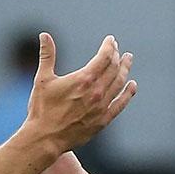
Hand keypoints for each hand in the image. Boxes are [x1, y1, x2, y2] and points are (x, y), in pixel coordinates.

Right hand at [21, 31, 137, 153]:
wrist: (45, 138)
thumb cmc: (41, 109)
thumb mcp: (43, 79)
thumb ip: (47, 55)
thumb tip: (44, 35)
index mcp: (84, 79)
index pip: (104, 57)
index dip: (109, 46)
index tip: (111, 40)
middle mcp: (96, 91)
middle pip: (114, 68)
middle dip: (117, 56)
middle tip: (118, 50)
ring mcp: (101, 107)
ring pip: (119, 84)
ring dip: (125, 70)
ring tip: (128, 60)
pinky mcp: (102, 120)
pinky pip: (120, 104)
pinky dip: (128, 94)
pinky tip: (132, 86)